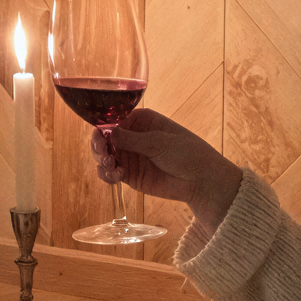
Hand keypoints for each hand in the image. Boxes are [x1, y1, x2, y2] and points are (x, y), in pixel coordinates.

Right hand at [95, 109, 241, 231]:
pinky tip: (115, 176)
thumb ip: (132, 139)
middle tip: (103, 153)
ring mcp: (131, 157)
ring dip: (102, 161)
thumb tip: (107, 132)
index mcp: (142, 121)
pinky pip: (111, 173)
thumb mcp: (159, 142)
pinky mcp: (130, 176)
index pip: (114, 120)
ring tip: (111, 166)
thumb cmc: (186, 152)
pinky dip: (107, 175)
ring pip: (106, 156)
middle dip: (99, 146)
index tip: (99, 136)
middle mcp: (133, 137)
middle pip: (106, 139)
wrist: (201, 180)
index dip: (103, 128)